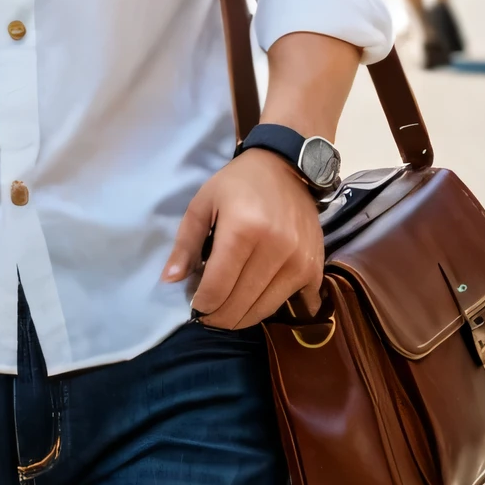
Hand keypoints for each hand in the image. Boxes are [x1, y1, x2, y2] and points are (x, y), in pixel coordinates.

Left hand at [163, 148, 323, 329]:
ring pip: (264, 310)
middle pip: (240, 305)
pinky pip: (290, 303)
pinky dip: (270, 306)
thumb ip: (185, 243)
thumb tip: (170, 281)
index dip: (201, 304)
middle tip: (208, 311)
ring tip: (227, 305)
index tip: (195, 304)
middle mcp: (275, 248)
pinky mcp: (314, 268)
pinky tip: (257, 297)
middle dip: (217, 316)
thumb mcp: (203, 203)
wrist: (286, 167)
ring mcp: (299, 261)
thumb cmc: (238, 183)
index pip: (217, 289)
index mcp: (243, 230)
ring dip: (241, 316)